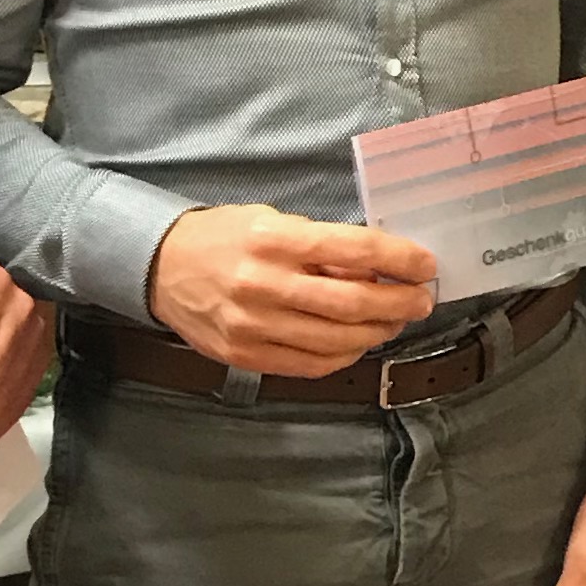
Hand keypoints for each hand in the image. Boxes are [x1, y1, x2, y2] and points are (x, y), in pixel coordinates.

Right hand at [148, 204, 436, 375]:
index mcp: (272, 240)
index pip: (353, 250)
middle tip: (421, 300)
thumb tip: (376, 265)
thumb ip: (318, 243)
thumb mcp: (269, 220)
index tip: (425, 265)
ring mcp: (254, 325)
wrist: (159, 268)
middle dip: (399, 303)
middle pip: (353, 302)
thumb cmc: (222, 238)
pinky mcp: (247, 356)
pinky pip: (311, 365)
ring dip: (378, 332)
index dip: (399, 259)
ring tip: (394, 321)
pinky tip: (357, 343)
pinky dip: (345, 356)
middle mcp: (264, 284)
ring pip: (338, 340)